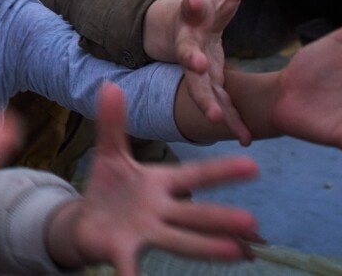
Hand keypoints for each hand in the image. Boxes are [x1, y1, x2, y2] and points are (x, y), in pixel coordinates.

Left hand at [57, 84, 260, 272]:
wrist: (87, 220)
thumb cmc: (110, 187)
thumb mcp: (110, 153)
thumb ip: (112, 122)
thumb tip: (110, 84)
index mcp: (161, 184)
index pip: (195, 175)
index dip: (222, 171)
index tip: (254, 164)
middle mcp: (161, 211)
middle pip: (194, 214)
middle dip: (221, 218)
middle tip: (252, 222)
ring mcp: (145, 233)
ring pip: (178, 240)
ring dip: (205, 247)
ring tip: (236, 253)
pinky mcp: (123, 250)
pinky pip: (129, 264)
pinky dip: (132, 274)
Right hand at [164, 0, 272, 145]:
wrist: (179, 32)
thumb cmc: (207, 9)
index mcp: (194, 18)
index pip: (192, 9)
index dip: (193, 5)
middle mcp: (189, 46)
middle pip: (188, 55)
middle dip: (191, 61)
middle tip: (195, 64)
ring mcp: (194, 70)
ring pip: (199, 88)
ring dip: (208, 102)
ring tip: (217, 118)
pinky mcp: (207, 87)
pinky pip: (218, 106)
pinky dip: (230, 120)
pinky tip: (245, 135)